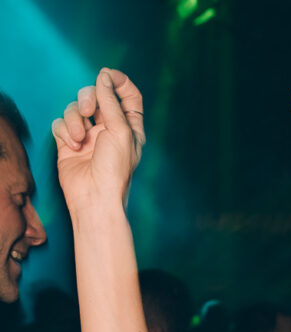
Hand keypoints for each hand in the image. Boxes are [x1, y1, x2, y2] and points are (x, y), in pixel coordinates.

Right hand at [52, 68, 144, 212]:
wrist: (94, 198)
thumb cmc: (114, 170)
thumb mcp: (120, 131)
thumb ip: (111, 101)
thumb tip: (103, 77)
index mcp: (129, 126)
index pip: (128, 94)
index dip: (118, 81)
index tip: (106, 75)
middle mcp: (110, 128)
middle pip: (97, 95)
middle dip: (89, 98)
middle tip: (90, 112)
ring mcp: (88, 135)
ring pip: (76, 108)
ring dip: (74, 120)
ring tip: (79, 139)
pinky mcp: (69, 143)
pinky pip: (61, 123)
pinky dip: (64, 131)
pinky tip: (71, 146)